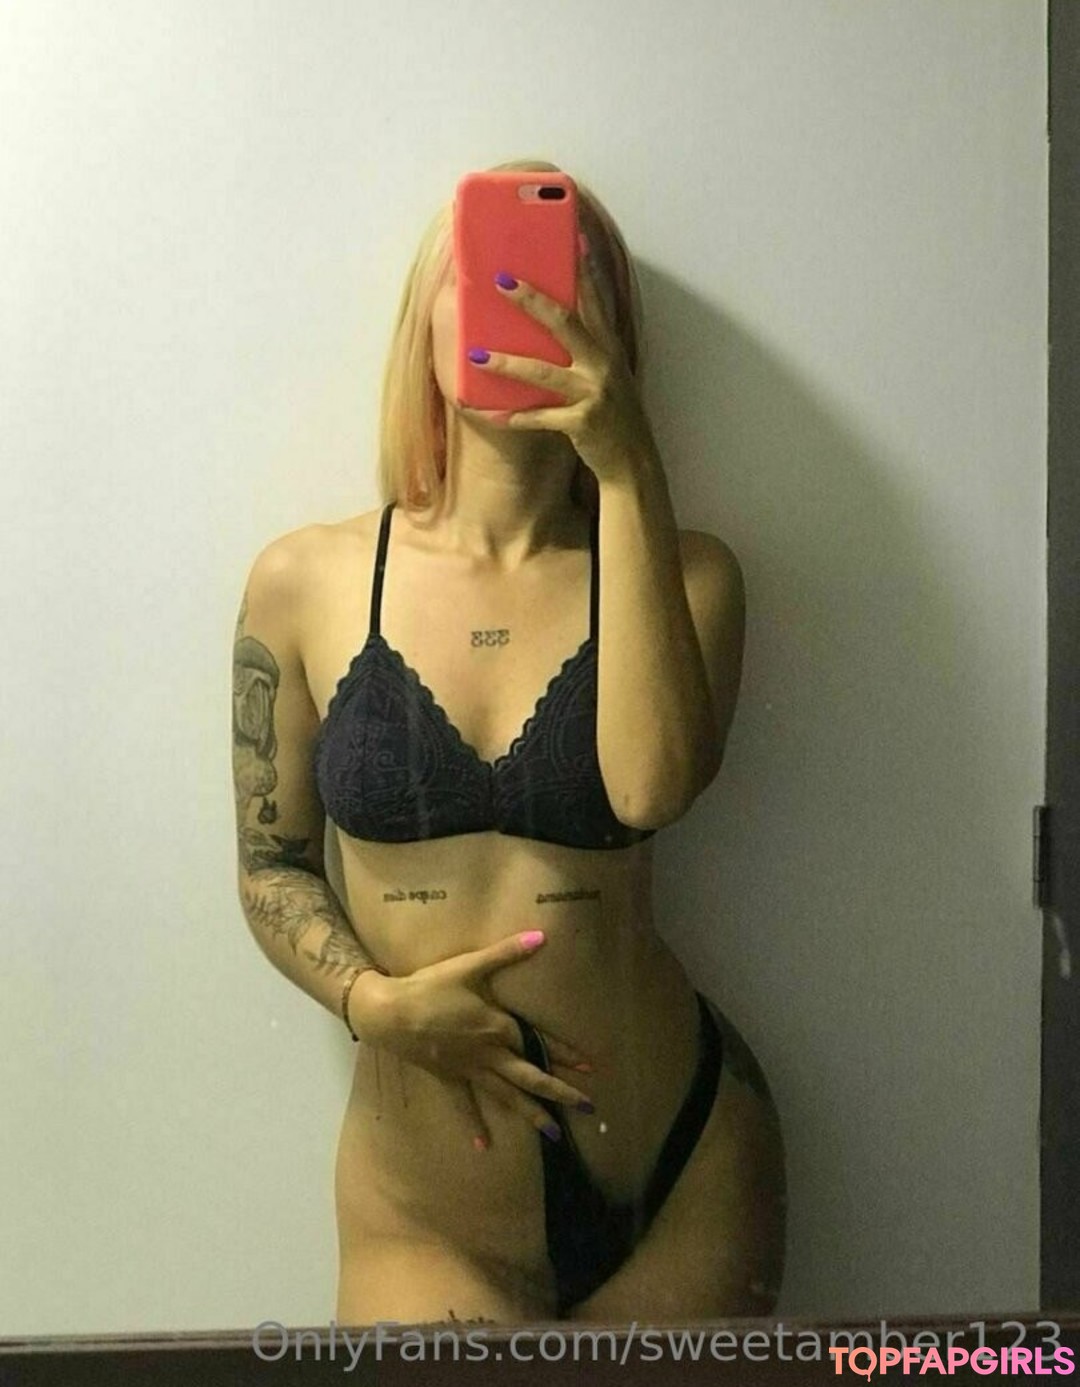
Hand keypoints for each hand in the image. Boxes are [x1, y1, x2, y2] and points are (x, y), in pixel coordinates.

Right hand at [351, 930, 595, 1150]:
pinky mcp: (450, 1078)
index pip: (539, 1042)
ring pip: (507, 1097)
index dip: (565, 1053)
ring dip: (532, 1115)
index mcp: (499, 1026)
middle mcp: (490, 1053)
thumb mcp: (471, 966)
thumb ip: (507, 952)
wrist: (391, 1014)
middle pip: (531, 1077)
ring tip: (554, 1135)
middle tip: (589, 1108)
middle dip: (561, 1092)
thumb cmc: (432, 987)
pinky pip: (466, 1105)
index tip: (590, 1067)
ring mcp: (470, 1070)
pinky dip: (475, 1124)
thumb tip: (542, 935)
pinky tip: (484, 1146)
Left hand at [457, 255, 658, 482]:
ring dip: (507, 364)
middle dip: (532, 300)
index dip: (585, 270)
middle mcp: (603, 366)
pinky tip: (488, 414)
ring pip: (543, 373)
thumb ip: (588, 352)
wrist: (633, 461)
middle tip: (502, 281)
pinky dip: (513, 417)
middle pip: (564, 323)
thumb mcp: (609, 377)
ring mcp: (593, 394)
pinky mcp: (581, 423)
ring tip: (477, 356)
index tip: (574, 239)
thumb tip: (553, 327)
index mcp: (609, 350)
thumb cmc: (615, 416)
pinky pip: (539, 418)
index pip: (595, 302)